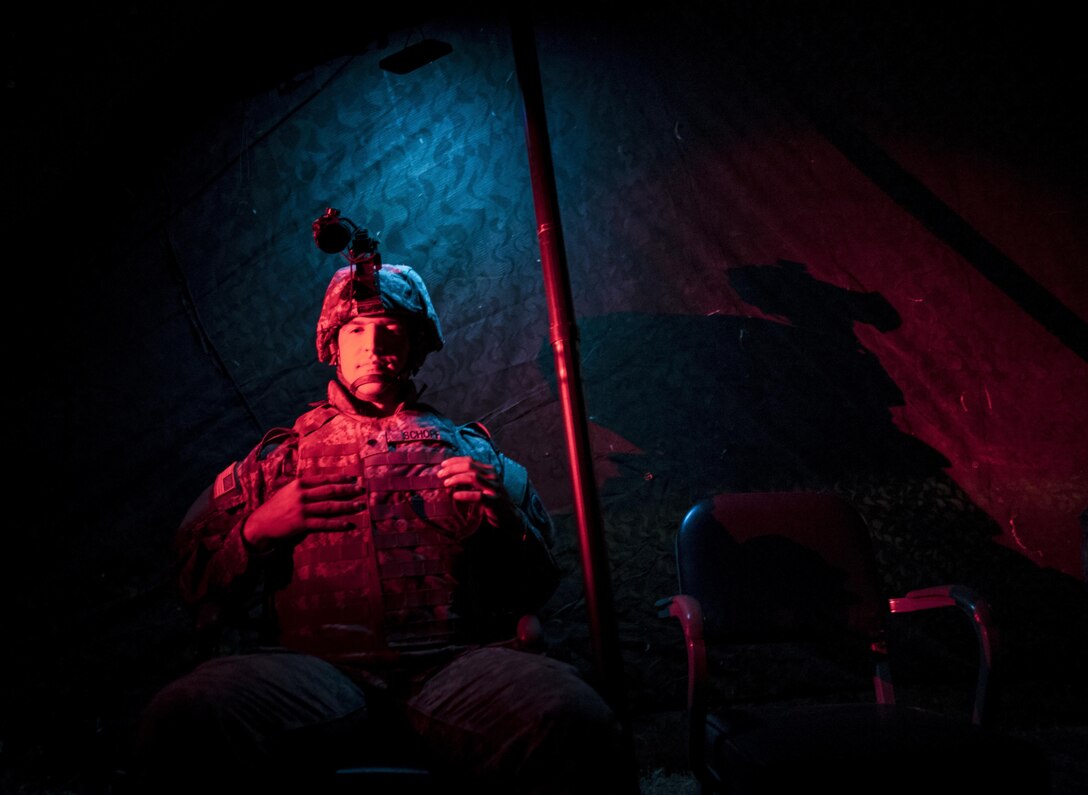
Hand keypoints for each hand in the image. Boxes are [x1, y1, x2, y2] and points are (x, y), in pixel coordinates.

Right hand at [242, 476, 365, 550]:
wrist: (260, 524)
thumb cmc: (277, 507)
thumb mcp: (289, 491)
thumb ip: (305, 487)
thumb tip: (325, 483)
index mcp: (299, 484)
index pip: (324, 479)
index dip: (340, 478)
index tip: (353, 478)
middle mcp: (301, 494)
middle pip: (330, 491)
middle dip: (348, 490)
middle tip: (361, 490)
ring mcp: (301, 509)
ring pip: (330, 507)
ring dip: (347, 506)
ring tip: (360, 506)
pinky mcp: (301, 523)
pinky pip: (324, 523)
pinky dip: (338, 524)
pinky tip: (349, 524)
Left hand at [437, 456, 512, 526]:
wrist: (510, 515)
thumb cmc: (493, 500)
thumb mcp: (483, 485)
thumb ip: (472, 479)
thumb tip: (450, 475)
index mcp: (489, 470)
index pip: (469, 460)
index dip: (454, 461)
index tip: (442, 465)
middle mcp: (492, 476)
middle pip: (469, 466)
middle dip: (452, 468)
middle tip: (440, 474)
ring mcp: (494, 488)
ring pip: (473, 477)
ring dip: (457, 478)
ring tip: (446, 483)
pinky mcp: (495, 501)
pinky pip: (479, 496)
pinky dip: (465, 495)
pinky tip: (456, 496)